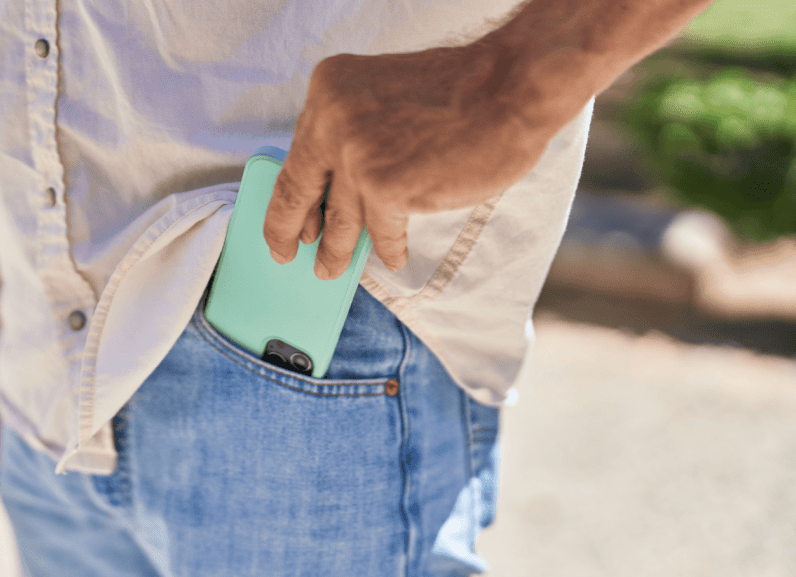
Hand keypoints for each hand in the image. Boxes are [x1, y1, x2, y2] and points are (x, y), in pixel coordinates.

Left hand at [264, 41, 557, 278]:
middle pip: (298, 189)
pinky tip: (394, 257)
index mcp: (329, 88)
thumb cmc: (461, 93)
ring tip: (331, 268)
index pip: (298, 153)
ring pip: (339, 218)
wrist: (511, 88)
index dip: (290, 194)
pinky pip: (381, 232)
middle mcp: (333, 119)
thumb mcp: (382, 95)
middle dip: (288, 229)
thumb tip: (332, 183)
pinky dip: (389, 248)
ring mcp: (356, 154)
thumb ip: (354, 129)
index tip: (285, 220)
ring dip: (337, 250)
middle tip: (284, 253)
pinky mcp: (385, 187)